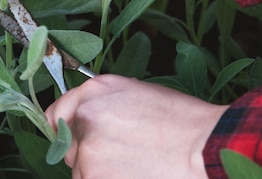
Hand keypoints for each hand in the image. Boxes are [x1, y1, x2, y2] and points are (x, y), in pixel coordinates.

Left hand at [45, 75, 227, 178]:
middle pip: (67, 145)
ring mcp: (89, 151)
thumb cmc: (182, 121)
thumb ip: (102, 103)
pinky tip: (135, 174)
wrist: (205, 148)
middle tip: (118, 155)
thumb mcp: (136, 93)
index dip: (64, 129)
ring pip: (80, 170)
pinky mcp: (95, 177)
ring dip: (98, 172)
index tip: (75, 139)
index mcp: (95, 92)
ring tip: (133, 166)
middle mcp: (85, 117)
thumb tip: (84, 118)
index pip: (56, 115)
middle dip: (86, 153)